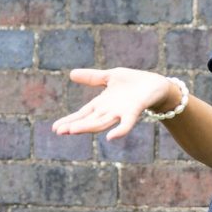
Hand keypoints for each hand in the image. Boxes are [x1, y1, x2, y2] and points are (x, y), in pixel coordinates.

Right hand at [51, 68, 175, 139]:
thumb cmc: (134, 82)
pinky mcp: (134, 112)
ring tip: (72, 131)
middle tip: (59, 131)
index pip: (83, 114)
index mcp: (102, 103)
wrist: (156, 85)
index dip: (70, 120)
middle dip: (74, 126)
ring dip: (88, 127)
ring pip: (102, 123)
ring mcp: (121, 113)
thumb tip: (71, 74)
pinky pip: (126, 124)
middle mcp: (109, 111)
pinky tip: (110, 137)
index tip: (55, 128)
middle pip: (89, 121)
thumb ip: (92, 78)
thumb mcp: (110, 76)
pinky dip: (119, 131)